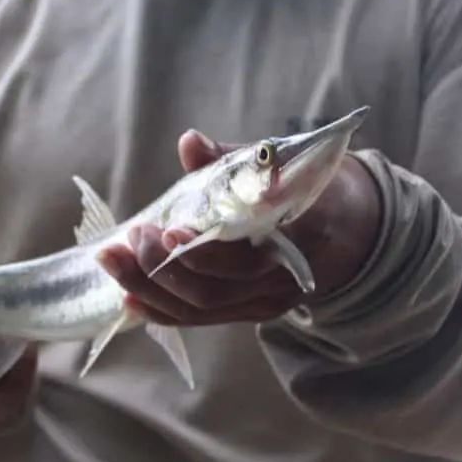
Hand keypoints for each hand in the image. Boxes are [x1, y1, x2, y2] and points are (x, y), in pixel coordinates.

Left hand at [97, 129, 381, 326]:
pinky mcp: (250, 312)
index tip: (166, 228)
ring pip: (200, 310)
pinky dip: (160, 309)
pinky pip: (200, 320)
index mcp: (299, 237)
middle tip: (130, 237)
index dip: (200, 250)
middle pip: (212, 292)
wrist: (350, 227)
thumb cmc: (307, 184)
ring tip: (111, 259)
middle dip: (160, 268)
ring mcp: (266, 302)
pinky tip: (127, 294)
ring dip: (147, 288)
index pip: (244, 258)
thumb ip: (231, 158)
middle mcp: (281, 281)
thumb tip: (189, 141)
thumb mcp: (280, 164)